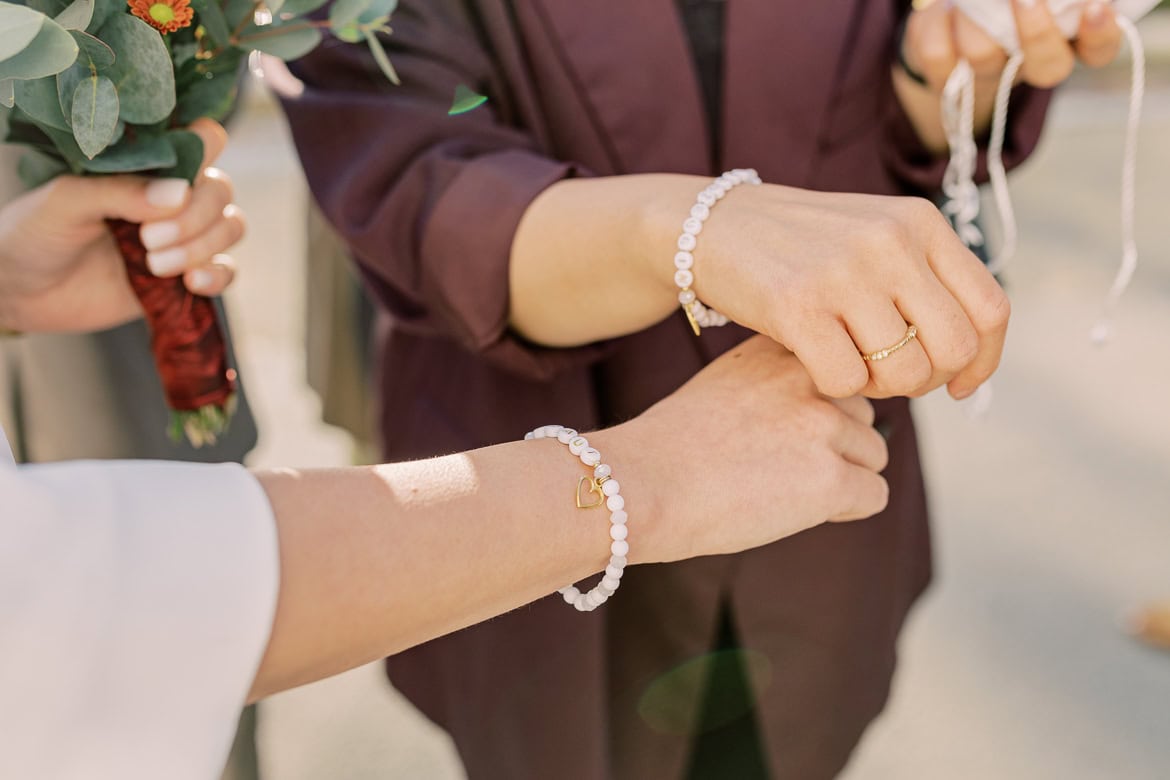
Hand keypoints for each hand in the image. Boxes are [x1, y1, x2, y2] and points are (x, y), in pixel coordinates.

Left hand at [0, 118, 244, 332]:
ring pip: (229, 228)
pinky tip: (192, 282)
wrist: (20, 294)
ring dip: (201, 246)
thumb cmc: (33, 233)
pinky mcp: (185, 277)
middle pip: (221, 190)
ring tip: (155, 265)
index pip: (200, 140)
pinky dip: (218, 275)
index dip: (205, 146)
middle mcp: (171, 197)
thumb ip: (118, 192)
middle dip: (195, 216)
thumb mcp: (65, 201)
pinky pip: (227, 271)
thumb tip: (178, 194)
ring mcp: (182, 238)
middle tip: (148, 239)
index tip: (184, 173)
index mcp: (145, 165)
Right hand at [601, 336, 889, 563]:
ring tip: (779, 488)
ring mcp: (823, 425)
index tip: (779, 430)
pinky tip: (796, 509)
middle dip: (836, 444)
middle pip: (863, 414)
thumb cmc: (671, 449)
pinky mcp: (831, 477)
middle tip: (776, 466)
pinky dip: (844, 509)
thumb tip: (832, 409)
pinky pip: (874, 494)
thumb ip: (778, 384)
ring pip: (872, 455)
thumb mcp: (726, 385)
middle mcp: (809, 376)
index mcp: (782, 348)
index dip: (817, 409)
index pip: (837, 373)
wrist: (640, 486)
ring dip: (841, 476)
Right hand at [660, 182, 1008, 400]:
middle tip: (892, 379)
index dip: (983, 361)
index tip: (957, 384)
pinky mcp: (796, 305)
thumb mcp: (873, 237)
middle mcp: (891, 241)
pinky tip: (818, 365)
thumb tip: (967, 358)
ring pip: (903, 371)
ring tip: (853, 368)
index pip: (991, 309)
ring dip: (880, 388)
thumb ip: (923, 279)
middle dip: (927, 380)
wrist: (711, 225)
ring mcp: (843, 271)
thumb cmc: (799, 246)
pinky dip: (837, 387)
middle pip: (954, 346)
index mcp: (920, 223)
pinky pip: (846, 380)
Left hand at [904, 0, 1122, 89]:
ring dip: (975, 16)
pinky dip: (935, 22)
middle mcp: (1030, 63)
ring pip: (985, 55)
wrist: (946, 21)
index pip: (1100, 50)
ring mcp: (988, 74)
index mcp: (1065, 37)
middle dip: (1037, 32)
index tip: (1096, 6)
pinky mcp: (945, 74)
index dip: (1102, 33)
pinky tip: (941, 8)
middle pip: (1050, 68)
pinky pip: (937, 52)